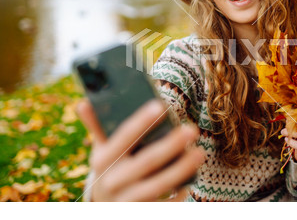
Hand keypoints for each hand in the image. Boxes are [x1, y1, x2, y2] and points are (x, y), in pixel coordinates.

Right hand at [77, 99, 204, 200]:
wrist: (104, 205)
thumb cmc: (110, 166)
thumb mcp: (100, 149)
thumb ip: (97, 126)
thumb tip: (83, 102)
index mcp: (102, 160)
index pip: (123, 137)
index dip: (141, 122)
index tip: (160, 105)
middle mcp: (112, 181)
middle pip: (147, 161)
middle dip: (171, 144)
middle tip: (191, 129)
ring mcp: (127, 201)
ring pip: (158, 185)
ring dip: (181, 168)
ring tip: (199, 152)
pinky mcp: (141, 213)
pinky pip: (164, 205)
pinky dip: (178, 193)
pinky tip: (191, 179)